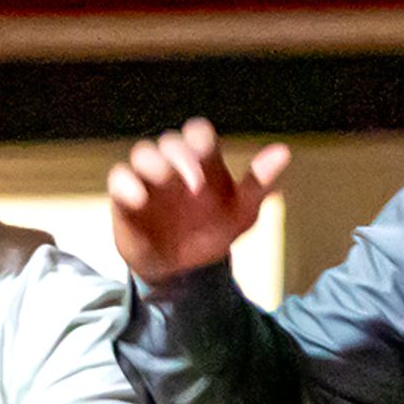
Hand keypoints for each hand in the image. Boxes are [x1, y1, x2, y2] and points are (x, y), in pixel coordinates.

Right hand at [110, 119, 289, 286]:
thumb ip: (259, 182)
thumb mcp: (242, 213)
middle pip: (171, 141)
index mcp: (203, 162)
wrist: (182, 271)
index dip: (201, 139)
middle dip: (182, 156)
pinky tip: (139, 199)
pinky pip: (119, 178)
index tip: (207, 155)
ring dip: (153, 162)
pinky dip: (126, 184)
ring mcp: (148, 179)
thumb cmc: (212, 232)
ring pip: (143, 152)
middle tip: (195, 183)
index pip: (198, 133)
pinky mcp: (125, 197)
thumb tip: (284, 151)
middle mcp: (174, 165)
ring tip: (165, 180)